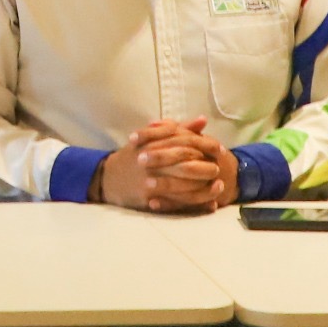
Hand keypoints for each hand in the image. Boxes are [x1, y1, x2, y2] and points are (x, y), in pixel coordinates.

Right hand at [97, 119, 237, 213]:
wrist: (108, 178)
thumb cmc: (134, 156)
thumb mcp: (151, 138)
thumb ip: (178, 129)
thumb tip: (202, 121)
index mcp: (153, 144)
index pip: (184, 142)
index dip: (205, 145)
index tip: (219, 148)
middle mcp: (151, 162)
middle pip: (185, 164)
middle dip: (206, 167)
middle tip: (219, 168)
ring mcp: (150, 182)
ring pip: (183, 187)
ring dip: (204, 188)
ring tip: (220, 187)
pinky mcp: (150, 199)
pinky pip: (177, 204)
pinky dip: (196, 205)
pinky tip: (209, 205)